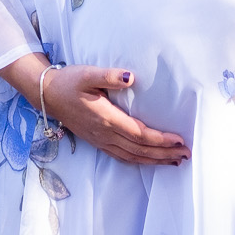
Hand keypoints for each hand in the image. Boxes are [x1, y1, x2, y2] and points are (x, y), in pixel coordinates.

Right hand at [43, 64, 189, 166]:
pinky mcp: (98, 142)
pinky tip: (150, 161)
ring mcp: (101, 141)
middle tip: (187, 154)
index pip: (140, 134)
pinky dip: (140, 161)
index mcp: (106, 119)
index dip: (161, 140)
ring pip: (133, 157)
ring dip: (155, 160)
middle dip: (165, 154)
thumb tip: (130, 77)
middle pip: (140, 150)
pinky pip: (123, 157)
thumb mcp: (87, 73)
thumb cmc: (69, 82)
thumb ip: (109, 76)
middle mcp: (105, 134)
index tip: (180, 140)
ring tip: (175, 161)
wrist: (47, 95)